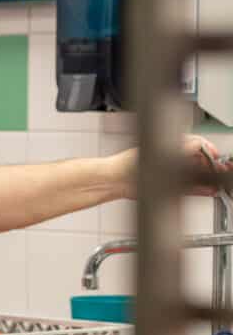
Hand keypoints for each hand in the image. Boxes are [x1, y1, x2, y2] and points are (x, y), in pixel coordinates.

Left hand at [111, 134, 230, 198]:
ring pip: (195, 176)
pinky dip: (199, 189)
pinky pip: (189, 188)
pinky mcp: (168, 187)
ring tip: (217, 183)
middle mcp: (171, 158)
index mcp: (170, 145)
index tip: (215, 155)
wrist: (114, 181)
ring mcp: (170, 173)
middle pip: (198, 161)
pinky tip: (208, 190)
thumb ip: (179, 150)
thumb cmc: (127, 164)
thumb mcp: (156, 154)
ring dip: (207, 179)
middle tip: (220, 170)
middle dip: (211, 166)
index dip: (207, 149)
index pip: (196, 144)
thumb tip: (197, 144)